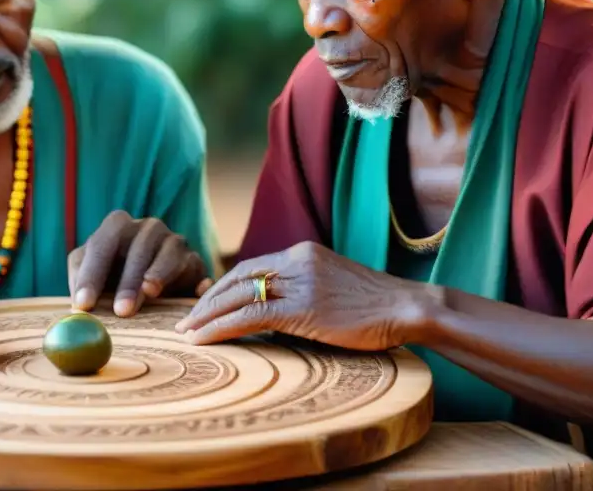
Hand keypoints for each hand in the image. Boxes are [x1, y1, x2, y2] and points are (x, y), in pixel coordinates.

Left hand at [68, 211, 212, 316]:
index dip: (91, 275)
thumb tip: (78, 308)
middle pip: (138, 247)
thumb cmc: (111, 278)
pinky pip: (196, 268)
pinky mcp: (194, 261)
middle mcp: (147, 227)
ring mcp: (174, 241)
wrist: (146, 279)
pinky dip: (196, 280)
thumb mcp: (90, 276)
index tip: (84, 305)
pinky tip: (197, 291)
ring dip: (158, 274)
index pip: (101, 245)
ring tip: (150, 293)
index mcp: (117, 225)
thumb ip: (79, 285)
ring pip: (169, 253)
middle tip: (121, 310)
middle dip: (128, 280)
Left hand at [174, 241, 437, 348]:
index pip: (250, 266)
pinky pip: (251, 315)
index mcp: (302, 252)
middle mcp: (297, 260)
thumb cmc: (375, 306)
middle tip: (185, 320)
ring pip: (239, 295)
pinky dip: (222, 327)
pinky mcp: (305, 307)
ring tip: (186, 333)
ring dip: (207, 315)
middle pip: (237, 277)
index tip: (204, 304)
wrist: (408, 307)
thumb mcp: (333, 287)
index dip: (222, 286)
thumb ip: (303, 288)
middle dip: (207, 300)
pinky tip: (205, 339)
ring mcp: (301, 282)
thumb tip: (273, 311)